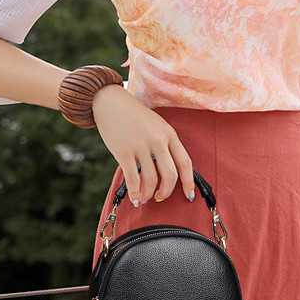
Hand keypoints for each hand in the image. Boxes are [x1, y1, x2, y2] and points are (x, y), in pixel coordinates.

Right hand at [91, 85, 194, 206]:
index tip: (189, 196)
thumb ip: (165, 145)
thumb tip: (167, 173)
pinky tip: (134, 198)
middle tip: (160, 197)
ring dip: (149, 194)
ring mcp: (141, 146)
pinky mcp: (124, 152)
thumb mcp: (156, 125)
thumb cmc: (134, 116)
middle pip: (170, 176)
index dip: (189, 183)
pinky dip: (135, 193)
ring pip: (151, 180)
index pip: (185, 163)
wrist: (110, 102)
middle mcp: (158, 140)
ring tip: (144, 197)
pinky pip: (133, 180)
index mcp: (169, 134)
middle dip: (166, 192)